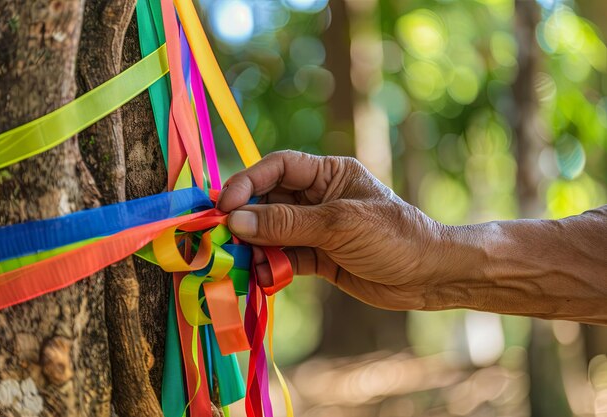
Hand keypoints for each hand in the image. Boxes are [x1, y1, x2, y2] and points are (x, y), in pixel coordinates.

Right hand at [217, 150, 455, 310]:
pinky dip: (270, 267)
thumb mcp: (339, 224)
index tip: (226, 206)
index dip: (248, 182)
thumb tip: (235, 220)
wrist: (429, 276)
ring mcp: (316, 229)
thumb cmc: (394, 236)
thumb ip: (286, 223)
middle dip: (246, 219)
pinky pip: (283, 257)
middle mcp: (318, 198)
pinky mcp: (316, 257)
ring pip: (271, 232)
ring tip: (244, 262)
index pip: (278, 167)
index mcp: (328, 174)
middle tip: (225, 239)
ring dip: (255, 247)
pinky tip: (264, 277)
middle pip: (268, 200)